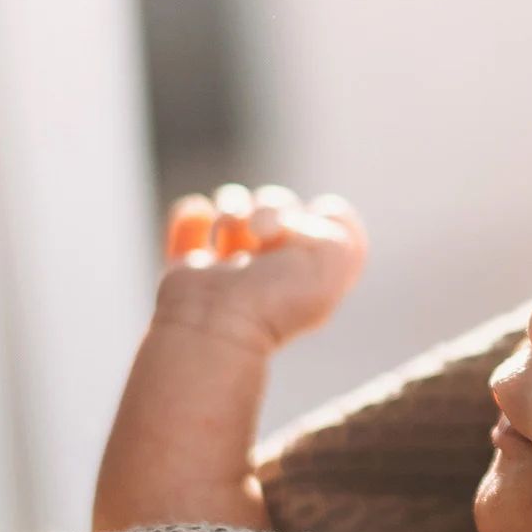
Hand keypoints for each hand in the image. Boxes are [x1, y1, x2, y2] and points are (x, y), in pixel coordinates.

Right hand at [155, 183, 367, 350]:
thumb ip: (341, 229)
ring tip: (230, 223)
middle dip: (273, 206)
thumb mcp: (333, 260)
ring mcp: (230, 271)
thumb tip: (303, 217)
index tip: (311, 224)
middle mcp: (274, 273)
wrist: (214, 326)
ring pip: (236, 208)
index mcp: (312, 278)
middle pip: (280, 207)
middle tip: (264, 230)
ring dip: (234, 205)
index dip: (327, 215)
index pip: (332, 226)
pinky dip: (193, 214)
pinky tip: (201, 218)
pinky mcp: (189, 269)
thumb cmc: (276, 297)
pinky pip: (191, 221)